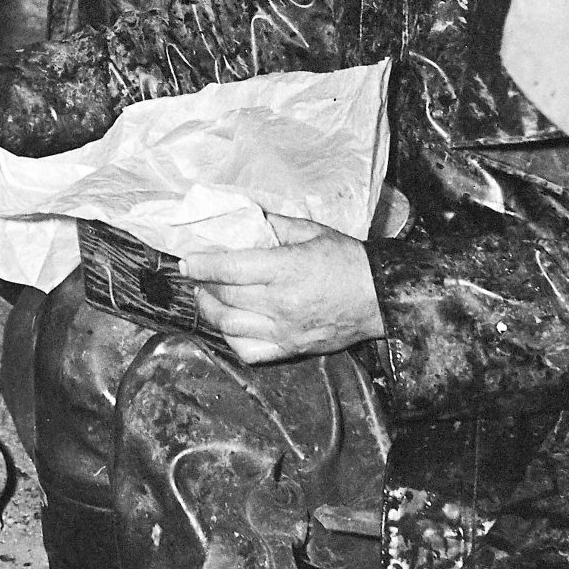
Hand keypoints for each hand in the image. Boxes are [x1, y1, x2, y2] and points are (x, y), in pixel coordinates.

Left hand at [179, 215, 384, 363]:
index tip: (186, 262)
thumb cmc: (348, 261)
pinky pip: (248, 350)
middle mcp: (281, 303)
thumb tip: (244, 218)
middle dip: (203, 284)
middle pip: (224, 296)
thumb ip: (274, 225)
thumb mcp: (312, 232)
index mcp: (285, 269)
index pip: (228, 269)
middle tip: (196, 275)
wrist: (381, 298)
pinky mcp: (290, 349)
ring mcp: (284, 330)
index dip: (201, 265)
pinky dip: (231, 338)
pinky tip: (230, 324)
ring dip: (210, 310)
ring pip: (229, 325)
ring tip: (207, 296)